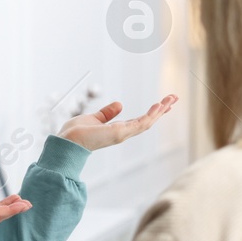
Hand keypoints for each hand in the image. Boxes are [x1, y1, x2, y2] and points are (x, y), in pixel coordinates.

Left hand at [57, 94, 178, 150]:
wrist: (67, 142)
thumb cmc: (76, 133)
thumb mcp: (94, 118)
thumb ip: (107, 114)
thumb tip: (120, 105)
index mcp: (117, 130)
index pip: (140, 120)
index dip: (152, 112)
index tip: (163, 104)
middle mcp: (123, 133)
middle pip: (148, 121)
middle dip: (161, 110)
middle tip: (174, 98)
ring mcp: (123, 134)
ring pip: (147, 122)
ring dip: (160, 110)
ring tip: (171, 99)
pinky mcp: (120, 133)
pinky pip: (140, 123)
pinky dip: (151, 115)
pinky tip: (159, 106)